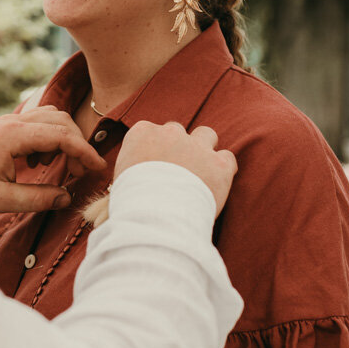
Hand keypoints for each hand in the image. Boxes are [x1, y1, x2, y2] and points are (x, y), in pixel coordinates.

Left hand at [0, 107, 105, 214]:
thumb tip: (67, 198)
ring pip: (53, 118)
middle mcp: (15, 122)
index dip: (84, 152)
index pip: (61, 136)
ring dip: (64, 139)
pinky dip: (51, 138)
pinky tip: (40, 162)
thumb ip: (36, 199)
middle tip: (78, 173)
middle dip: (77, 145)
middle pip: (62, 121)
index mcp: (14, 137)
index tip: (98, 168)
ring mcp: (11, 120)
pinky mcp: (8, 125)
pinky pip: (40, 122)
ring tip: (61, 167)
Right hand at [114, 122, 236, 215]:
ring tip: (199, 172)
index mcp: (142, 133)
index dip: (154, 150)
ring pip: (206, 135)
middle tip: (175, 172)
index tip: (154, 166)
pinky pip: (227, 158)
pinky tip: (216, 185)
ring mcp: (197, 146)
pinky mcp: (219, 165)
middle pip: (176, 131)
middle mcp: (170, 133)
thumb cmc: (131, 204)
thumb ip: (132, 169)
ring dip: (204, 149)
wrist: (155, 216)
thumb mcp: (120, 181)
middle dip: (177, 148)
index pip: (150, 131)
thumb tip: (137, 179)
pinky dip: (223, 170)